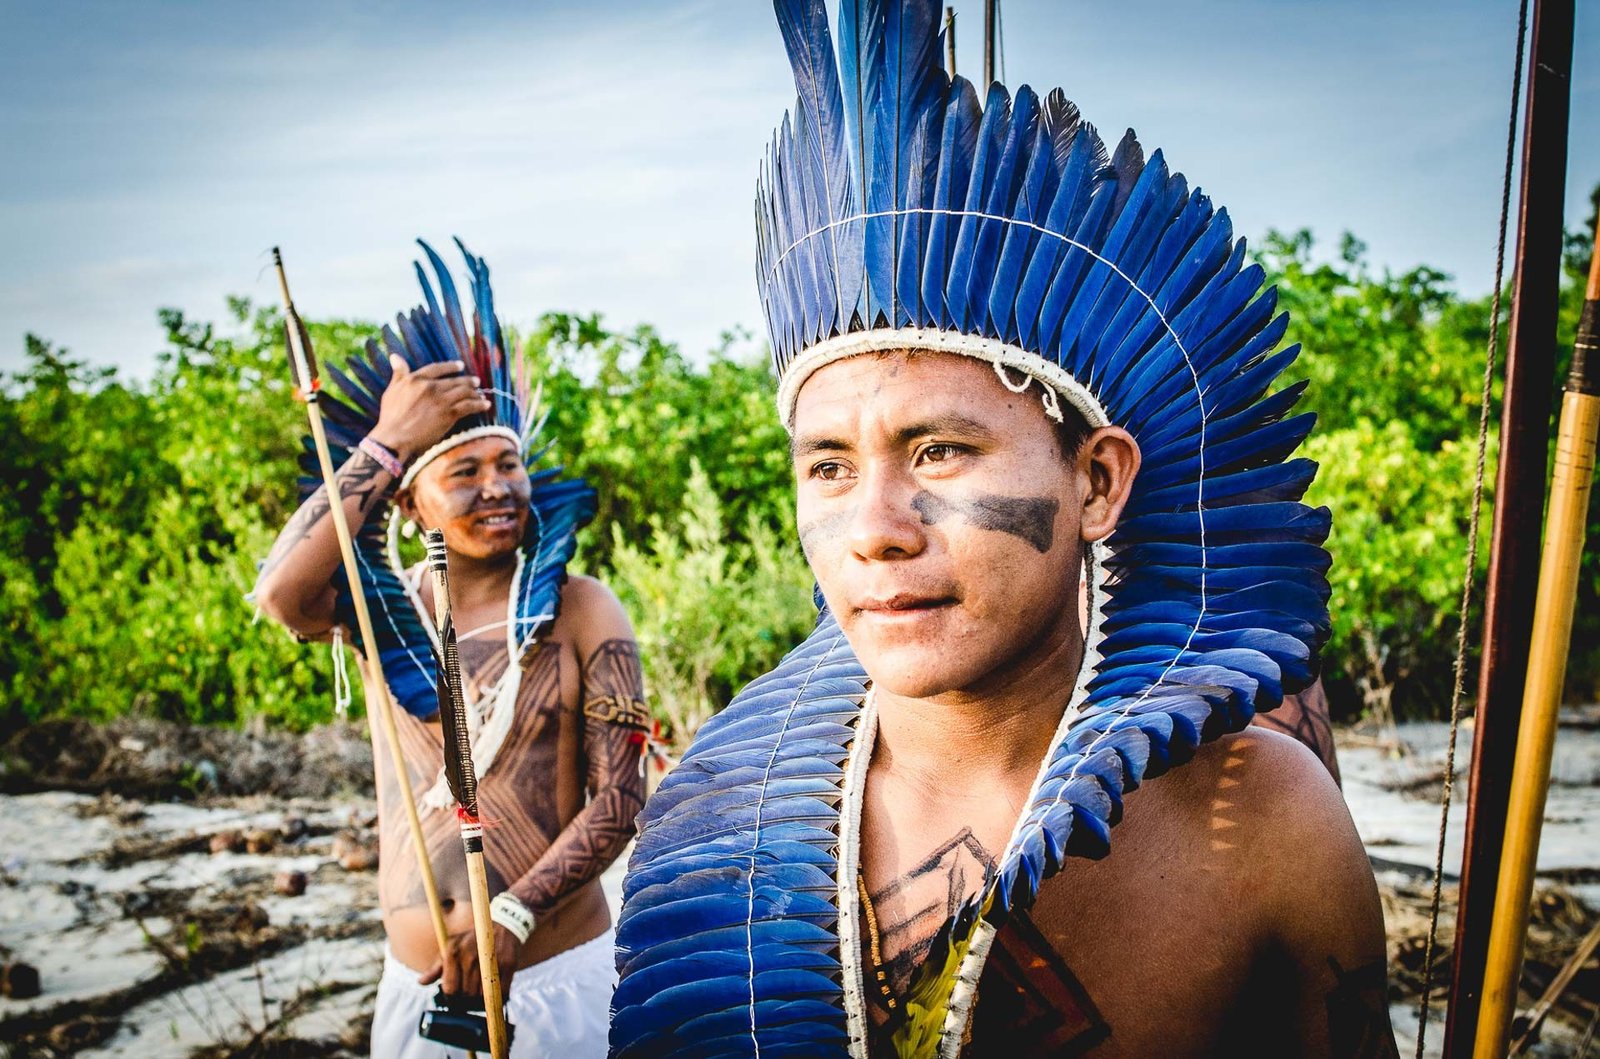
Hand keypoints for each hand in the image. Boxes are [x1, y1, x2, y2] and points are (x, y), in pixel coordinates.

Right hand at [368, 356, 490, 463]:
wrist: (394, 437)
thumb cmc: (390, 416)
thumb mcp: (392, 390)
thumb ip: (399, 373)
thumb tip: (395, 356)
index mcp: (416, 379)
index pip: (437, 368)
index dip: (451, 366)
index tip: (460, 365)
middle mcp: (431, 387)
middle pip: (455, 380)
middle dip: (468, 381)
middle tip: (476, 381)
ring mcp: (441, 400)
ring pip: (464, 392)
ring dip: (475, 392)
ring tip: (481, 394)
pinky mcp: (449, 414)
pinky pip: (469, 406)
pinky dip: (479, 405)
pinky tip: (486, 404)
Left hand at [417, 924, 519, 999]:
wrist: (503, 926)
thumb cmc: (473, 940)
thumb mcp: (452, 947)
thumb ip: (436, 967)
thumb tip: (421, 982)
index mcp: (454, 953)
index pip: (450, 989)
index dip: (451, 999)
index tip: (455, 1001)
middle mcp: (470, 957)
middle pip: (465, 994)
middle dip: (466, 1002)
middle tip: (468, 1001)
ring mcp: (489, 961)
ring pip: (481, 996)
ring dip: (480, 1002)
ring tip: (479, 999)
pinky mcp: (507, 964)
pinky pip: (500, 992)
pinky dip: (497, 998)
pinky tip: (492, 995)